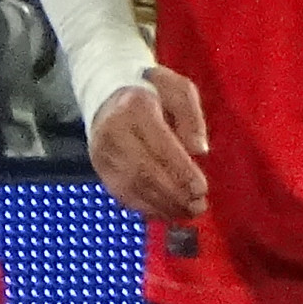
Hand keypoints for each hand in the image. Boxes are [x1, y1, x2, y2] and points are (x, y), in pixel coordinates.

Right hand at [86, 67, 206, 219]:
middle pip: (143, 171)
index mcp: (134, 107)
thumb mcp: (179, 90)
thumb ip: (192, 117)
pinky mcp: (100, 169)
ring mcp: (103, 152)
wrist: (109, 95)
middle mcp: (112, 131)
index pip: (159, 144)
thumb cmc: (152, 92)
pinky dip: (147, 208)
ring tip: (188, 213)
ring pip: (133, 188)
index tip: (201, 188)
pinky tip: (168, 213)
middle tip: (198, 206)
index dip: (180, 171)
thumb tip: (199, 151)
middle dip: (174, 194)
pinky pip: (123, 195)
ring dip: (163, 206)